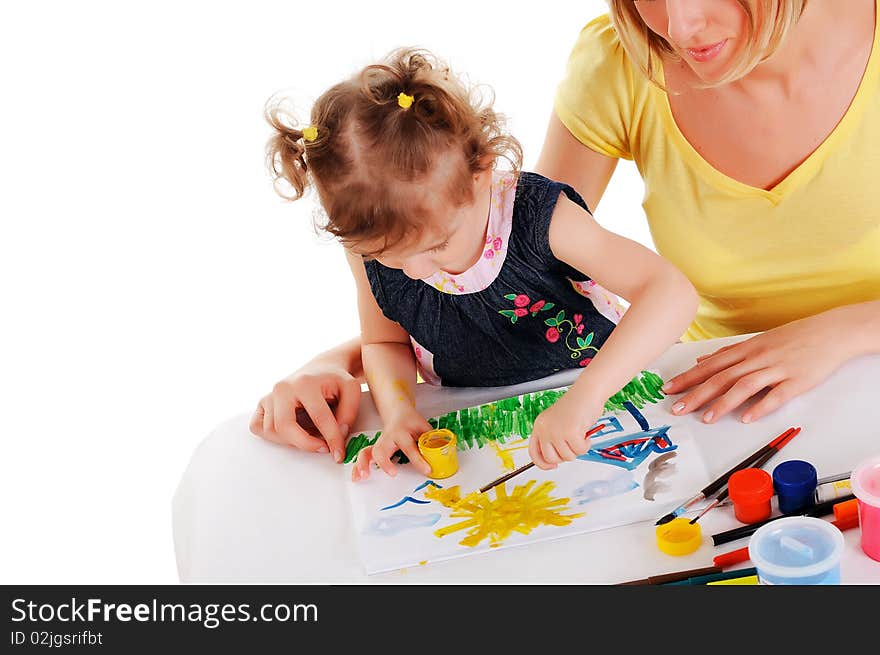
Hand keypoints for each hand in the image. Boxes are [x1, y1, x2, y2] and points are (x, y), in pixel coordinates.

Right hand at [249, 361, 360, 461]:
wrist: (322, 368)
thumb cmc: (335, 379)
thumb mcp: (352, 390)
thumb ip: (348, 413)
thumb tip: (338, 436)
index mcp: (305, 382)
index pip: (318, 417)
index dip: (331, 439)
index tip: (339, 453)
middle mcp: (282, 387)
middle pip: (285, 426)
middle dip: (305, 444)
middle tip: (323, 448)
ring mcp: (269, 395)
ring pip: (272, 431)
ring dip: (292, 441)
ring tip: (311, 436)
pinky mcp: (262, 403)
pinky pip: (258, 427)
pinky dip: (273, 436)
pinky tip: (291, 433)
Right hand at [352, 411, 432, 480]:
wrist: (398, 412)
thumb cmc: (412, 422)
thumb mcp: (424, 428)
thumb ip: (431, 442)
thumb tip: (440, 459)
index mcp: (402, 432)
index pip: (410, 447)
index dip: (419, 460)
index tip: (427, 470)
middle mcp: (387, 437)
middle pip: (381, 449)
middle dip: (384, 462)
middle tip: (392, 473)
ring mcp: (379, 443)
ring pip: (367, 452)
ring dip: (363, 465)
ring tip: (363, 477)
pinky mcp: (374, 448)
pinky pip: (364, 456)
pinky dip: (358, 467)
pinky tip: (356, 477)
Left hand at [528, 394, 601, 469]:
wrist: (587, 392)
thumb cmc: (576, 406)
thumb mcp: (557, 423)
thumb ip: (552, 439)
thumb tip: (554, 460)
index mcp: (539, 426)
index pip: (534, 452)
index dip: (543, 463)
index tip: (553, 466)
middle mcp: (545, 428)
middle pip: (551, 458)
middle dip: (565, 456)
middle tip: (572, 445)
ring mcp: (556, 431)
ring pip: (567, 457)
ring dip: (578, 449)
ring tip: (580, 434)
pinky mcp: (570, 432)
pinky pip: (580, 450)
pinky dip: (586, 445)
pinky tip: (585, 433)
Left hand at [663, 311, 858, 423]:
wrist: (832, 331)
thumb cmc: (794, 337)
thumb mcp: (757, 341)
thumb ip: (729, 354)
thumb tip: (702, 361)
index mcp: (746, 349)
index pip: (710, 366)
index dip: (688, 378)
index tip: (669, 390)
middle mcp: (757, 358)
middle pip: (721, 377)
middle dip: (697, 394)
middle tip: (678, 408)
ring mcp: (777, 368)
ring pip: (744, 386)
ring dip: (723, 402)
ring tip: (706, 418)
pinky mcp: (797, 380)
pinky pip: (776, 395)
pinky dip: (761, 406)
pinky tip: (747, 418)